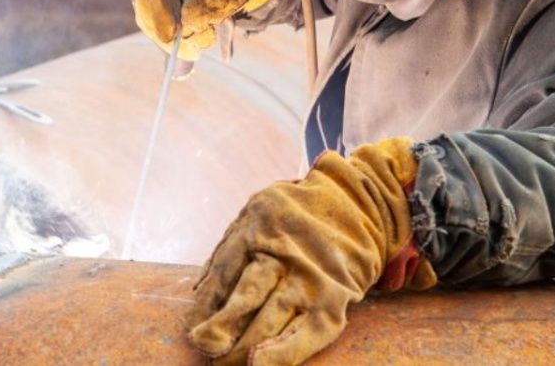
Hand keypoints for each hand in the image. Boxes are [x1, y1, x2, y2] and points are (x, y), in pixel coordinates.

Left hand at [188, 138, 435, 364]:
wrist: (361, 205)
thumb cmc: (298, 217)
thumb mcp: (259, 214)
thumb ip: (231, 249)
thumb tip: (199, 294)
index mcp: (258, 228)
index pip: (225, 272)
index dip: (206, 305)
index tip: (194, 329)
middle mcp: (284, 252)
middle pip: (246, 296)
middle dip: (222, 329)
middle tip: (207, 349)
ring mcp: (310, 277)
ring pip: (272, 318)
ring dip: (245, 347)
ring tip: (225, 364)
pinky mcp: (333, 299)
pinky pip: (305, 332)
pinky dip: (282, 353)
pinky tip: (261, 364)